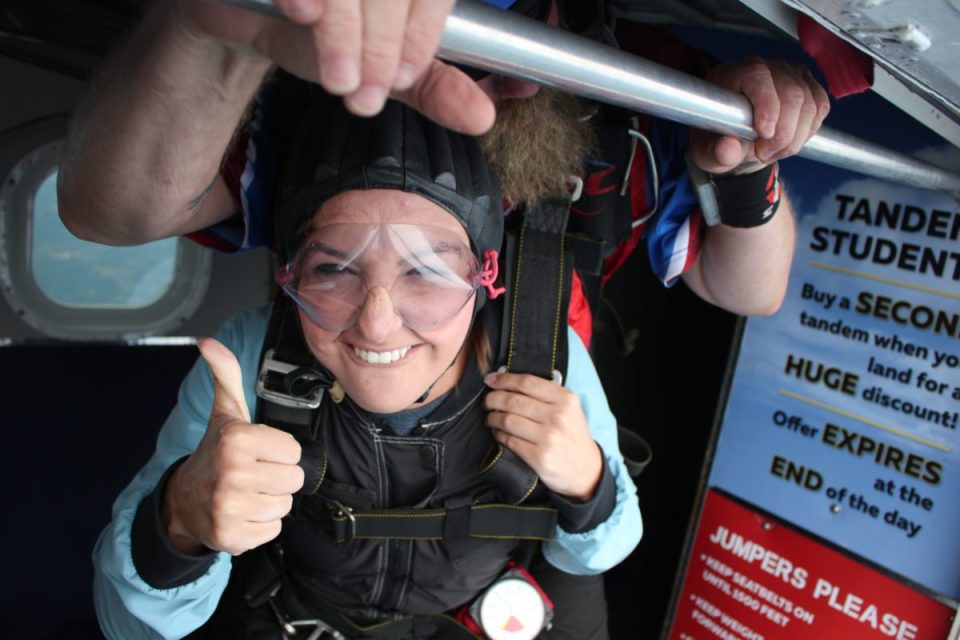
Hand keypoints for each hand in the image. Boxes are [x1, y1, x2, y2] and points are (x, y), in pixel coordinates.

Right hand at [162, 338, 303, 555]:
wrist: (184, 501)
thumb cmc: (216, 452)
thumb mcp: (224, 412)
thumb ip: (226, 374)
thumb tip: (207, 342)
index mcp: (237, 439)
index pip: (293, 451)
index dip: (278, 452)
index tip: (256, 453)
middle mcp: (231, 473)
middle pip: (294, 479)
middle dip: (278, 477)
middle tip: (253, 474)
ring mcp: (229, 507)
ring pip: (285, 506)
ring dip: (270, 501)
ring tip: (247, 493)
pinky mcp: (231, 537)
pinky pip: (274, 530)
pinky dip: (261, 525)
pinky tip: (242, 513)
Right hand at [177, 0, 494, 133]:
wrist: (241, 9)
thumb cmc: (319, 28)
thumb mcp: (380, 62)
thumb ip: (431, 87)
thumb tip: (481, 117)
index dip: (424, 34)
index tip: (404, 78)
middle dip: (382, 45)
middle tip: (365, 95)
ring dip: (345, 30)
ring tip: (337, 80)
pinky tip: (302, 14)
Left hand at [484, 372, 602, 501]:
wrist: (586, 470)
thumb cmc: (572, 435)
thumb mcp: (568, 409)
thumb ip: (544, 394)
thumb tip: (506, 382)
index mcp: (565, 399)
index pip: (527, 382)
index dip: (504, 379)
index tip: (490, 380)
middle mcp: (558, 416)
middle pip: (513, 400)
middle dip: (493, 399)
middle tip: (487, 401)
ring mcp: (548, 438)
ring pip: (507, 420)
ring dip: (493, 417)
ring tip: (490, 418)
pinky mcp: (539, 457)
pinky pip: (509, 440)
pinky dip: (498, 435)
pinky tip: (498, 433)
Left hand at [689, 57, 829, 173]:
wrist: (735, 136)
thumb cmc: (719, 138)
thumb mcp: (707, 151)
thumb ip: (714, 152)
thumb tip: (727, 150)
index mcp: (734, 74)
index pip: (757, 77)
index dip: (767, 106)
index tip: (764, 135)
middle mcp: (765, 67)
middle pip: (791, 93)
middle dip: (783, 133)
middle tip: (763, 154)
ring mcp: (790, 73)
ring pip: (809, 104)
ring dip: (795, 137)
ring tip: (772, 152)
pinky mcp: (808, 84)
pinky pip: (820, 107)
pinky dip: (808, 131)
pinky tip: (789, 142)